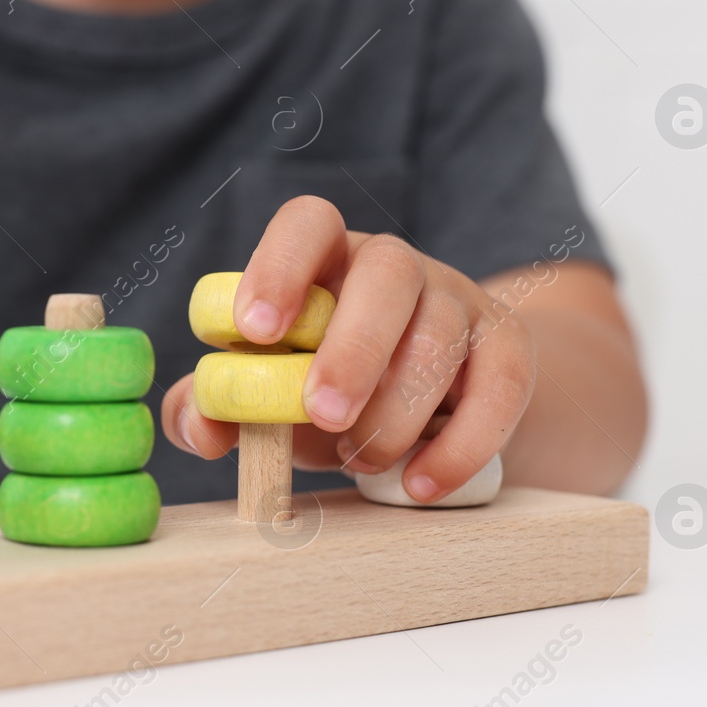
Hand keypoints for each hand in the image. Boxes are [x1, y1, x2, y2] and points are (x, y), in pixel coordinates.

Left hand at [163, 196, 533, 501]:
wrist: (432, 406)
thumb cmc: (327, 389)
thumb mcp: (270, 396)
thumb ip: (221, 407)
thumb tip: (199, 425)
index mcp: (325, 259)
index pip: (308, 224)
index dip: (279, 266)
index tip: (254, 329)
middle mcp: (394, 266)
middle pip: (387, 271)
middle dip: (353, 347)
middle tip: (321, 413)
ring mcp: (457, 300)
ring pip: (440, 334)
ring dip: (397, 408)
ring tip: (359, 460)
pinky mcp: (507, 347)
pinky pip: (501, 387)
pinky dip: (462, 443)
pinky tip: (420, 483)